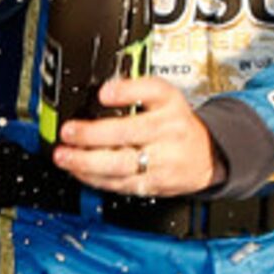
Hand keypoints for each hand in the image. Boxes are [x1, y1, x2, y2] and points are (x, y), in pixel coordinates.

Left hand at [53, 73, 220, 198]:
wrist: (208, 156)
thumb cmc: (177, 123)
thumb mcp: (164, 97)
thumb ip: (135, 89)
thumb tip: (103, 91)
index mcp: (170, 106)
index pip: (152, 92)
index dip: (126, 92)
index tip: (103, 93)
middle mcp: (169, 132)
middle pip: (129, 133)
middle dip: (92, 135)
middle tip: (68, 132)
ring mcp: (163, 161)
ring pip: (122, 165)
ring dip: (87, 163)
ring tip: (64, 157)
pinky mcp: (155, 184)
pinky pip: (122, 183)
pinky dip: (96, 179)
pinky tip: (79, 172)